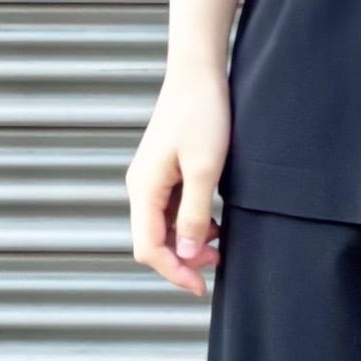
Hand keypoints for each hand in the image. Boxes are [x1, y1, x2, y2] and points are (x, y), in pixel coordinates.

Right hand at [128, 67, 232, 295]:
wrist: (198, 74)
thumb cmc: (201, 115)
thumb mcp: (205, 171)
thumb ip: (194, 216)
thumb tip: (187, 255)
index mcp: (144, 189)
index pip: (149, 248)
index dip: (174, 272)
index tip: (200, 287)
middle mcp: (141, 187)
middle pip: (152, 241)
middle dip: (182, 259)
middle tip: (217, 262)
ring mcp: (151, 179)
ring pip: (163, 227)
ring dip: (188, 241)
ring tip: (219, 242)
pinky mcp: (164, 170)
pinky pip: (171, 209)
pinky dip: (190, 222)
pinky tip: (213, 220)